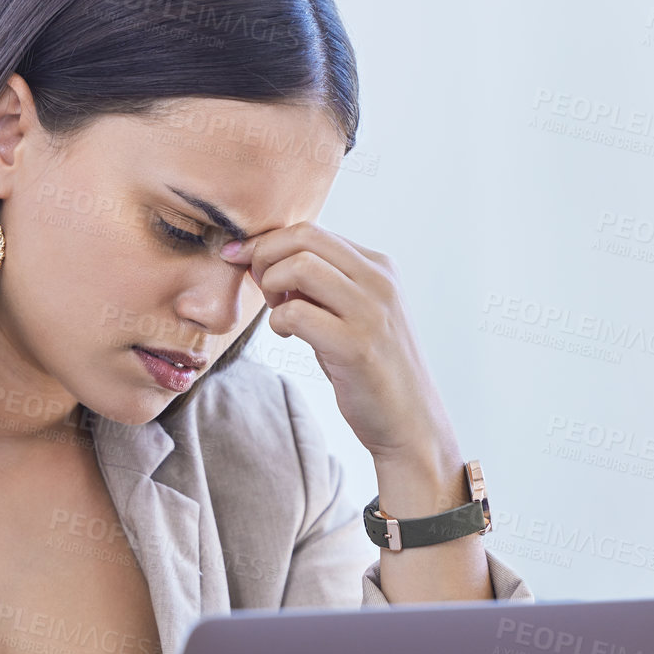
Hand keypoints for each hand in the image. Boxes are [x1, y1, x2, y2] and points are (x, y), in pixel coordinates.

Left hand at [221, 226, 455, 464]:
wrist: (410, 422)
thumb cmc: (370, 368)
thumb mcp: (353, 312)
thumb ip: (322, 284)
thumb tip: (266, 259)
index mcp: (379, 266)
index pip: (312, 231)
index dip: (268, 242)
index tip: (242, 260)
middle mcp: (379, 281)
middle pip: (303, 237)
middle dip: (264, 256)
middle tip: (259, 288)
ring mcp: (370, 312)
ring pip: (299, 267)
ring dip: (272, 288)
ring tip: (278, 313)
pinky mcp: (357, 346)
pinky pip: (296, 314)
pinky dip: (278, 322)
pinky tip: (288, 337)